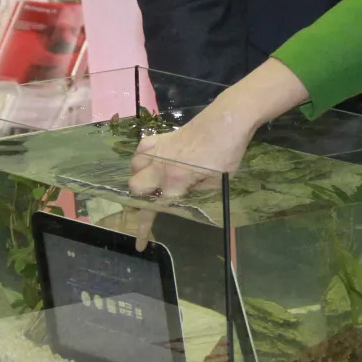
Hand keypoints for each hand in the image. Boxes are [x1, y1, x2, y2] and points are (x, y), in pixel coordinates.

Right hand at [126, 105, 256, 248]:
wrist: (228, 119)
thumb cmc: (228, 152)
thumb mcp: (217, 182)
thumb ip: (197, 193)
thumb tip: (183, 196)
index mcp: (175, 181)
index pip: (154, 208)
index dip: (145, 227)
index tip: (140, 242)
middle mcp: (160, 166)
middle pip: (135, 187)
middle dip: (140, 198)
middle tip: (153, 201)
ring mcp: (158, 149)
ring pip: (133, 167)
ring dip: (140, 176)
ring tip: (155, 180)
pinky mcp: (162, 136)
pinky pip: (141, 149)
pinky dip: (143, 157)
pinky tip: (154, 160)